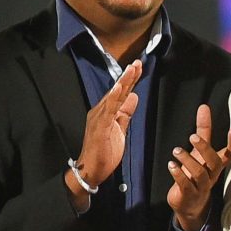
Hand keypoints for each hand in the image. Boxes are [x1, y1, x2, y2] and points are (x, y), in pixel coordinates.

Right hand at [69, 60, 144, 201]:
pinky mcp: (99, 126)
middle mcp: (101, 111)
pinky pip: (107, 109)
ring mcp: (99, 117)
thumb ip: (125, 113)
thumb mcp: (120, 129)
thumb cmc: (105, 150)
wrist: (92, 168)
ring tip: (131, 69)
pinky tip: (119, 88)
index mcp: (107, 112)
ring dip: (122, 82)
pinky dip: (113, 97)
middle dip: (128, 76)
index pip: (121, 93)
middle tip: (138, 62)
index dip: (130, 80)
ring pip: (113, 96)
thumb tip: (134, 97)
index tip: (138, 67)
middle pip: (117, 91)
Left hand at [166, 105, 230, 230]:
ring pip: (200, 173)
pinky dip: (178, 174)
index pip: (230, 154)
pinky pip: (186, 185)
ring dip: (188, 161)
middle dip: (205, 149)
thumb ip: (203, 130)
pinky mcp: (189, 194)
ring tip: (176, 151)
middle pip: (214, 162)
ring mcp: (201, 186)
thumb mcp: (199, 152)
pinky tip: (171, 166)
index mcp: (216, 165)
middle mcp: (211, 175)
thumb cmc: (196, 174)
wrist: (190, 205)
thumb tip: (204, 107)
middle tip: (192, 137)